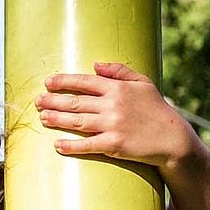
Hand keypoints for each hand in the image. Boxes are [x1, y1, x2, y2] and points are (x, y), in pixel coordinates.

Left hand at [35, 62, 197, 172]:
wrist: (172, 138)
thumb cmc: (156, 110)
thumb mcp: (143, 82)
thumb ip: (119, 71)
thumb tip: (95, 64)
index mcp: (117, 88)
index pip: (84, 81)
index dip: (63, 81)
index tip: (48, 82)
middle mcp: (112, 105)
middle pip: (75, 101)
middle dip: (53, 101)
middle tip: (38, 102)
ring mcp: (112, 125)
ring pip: (77, 121)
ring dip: (57, 119)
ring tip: (43, 118)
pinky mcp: (114, 145)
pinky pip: (87, 145)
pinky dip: (71, 145)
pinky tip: (58, 145)